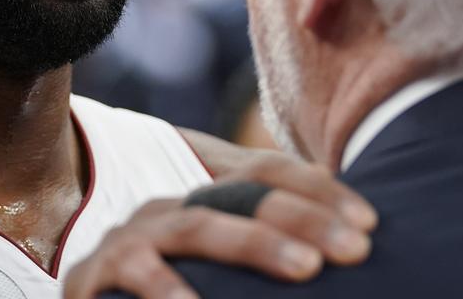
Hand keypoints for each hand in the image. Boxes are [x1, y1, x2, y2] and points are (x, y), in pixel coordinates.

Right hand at [63, 150, 376, 298]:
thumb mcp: (210, 274)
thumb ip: (256, 261)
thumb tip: (344, 256)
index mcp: (197, 203)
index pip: (264, 175)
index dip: (319, 191)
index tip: (370, 222)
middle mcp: (165, 210)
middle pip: (239, 196)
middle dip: (302, 217)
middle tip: (354, 249)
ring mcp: (127, 241)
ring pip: (196, 226)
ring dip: (254, 243)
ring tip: (306, 271)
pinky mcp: (91, 279)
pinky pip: (134, 279)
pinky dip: (169, 293)